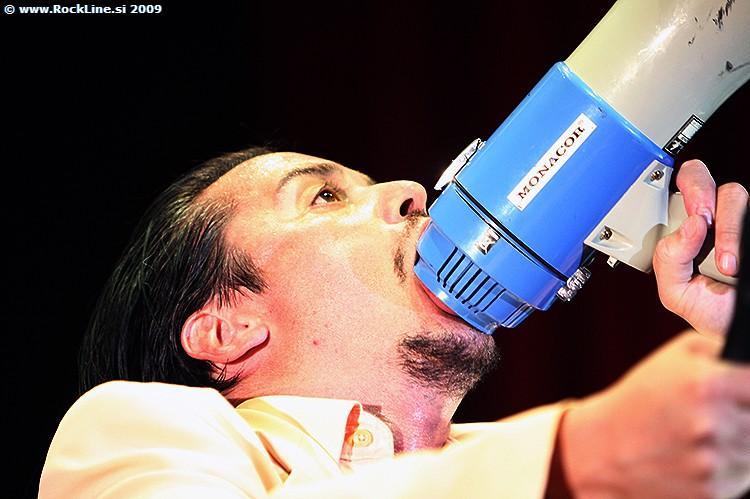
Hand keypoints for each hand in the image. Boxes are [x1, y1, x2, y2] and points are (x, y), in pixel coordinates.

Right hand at [562, 331, 749, 498]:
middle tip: (718, 414)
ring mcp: (713, 463)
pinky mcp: (712, 492)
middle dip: (742, 415)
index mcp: (707, 384)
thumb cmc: (642, 396)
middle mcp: (713, 424)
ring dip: (737, 443)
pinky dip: (727, 467)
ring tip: (702, 435)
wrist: (604, 449)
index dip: (749, 389)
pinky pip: (742, 475)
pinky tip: (696, 456)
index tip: (741, 392)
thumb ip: (723, 349)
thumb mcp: (677, 354)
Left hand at [653, 159, 747, 336]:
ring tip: (727, 265)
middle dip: (698, 191)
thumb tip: (688, 227)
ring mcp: (738, 220)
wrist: (740, 325)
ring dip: (728, 228)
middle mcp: (711, 218)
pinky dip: (743, 235)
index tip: (688, 217)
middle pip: (700, 177)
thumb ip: (668, 262)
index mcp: (683, 230)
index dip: (678, 191)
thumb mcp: (677, 293)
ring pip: (733, 194)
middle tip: (702, 220)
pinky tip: (739, 264)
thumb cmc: (713, 309)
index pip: (674, 191)